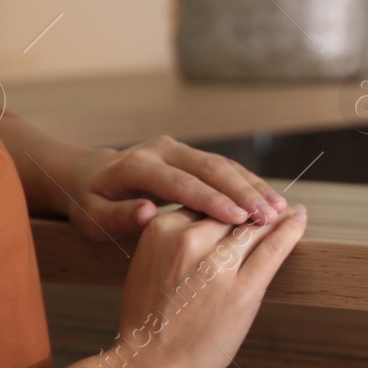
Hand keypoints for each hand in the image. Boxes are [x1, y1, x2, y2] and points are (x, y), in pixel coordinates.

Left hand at [59, 135, 289, 240]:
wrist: (89, 176)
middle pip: (210, 168)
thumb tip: (146, 213)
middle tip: (271, 214)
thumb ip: (118, 218)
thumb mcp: (92, 218)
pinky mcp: (191, 156)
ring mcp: (179, 149)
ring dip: (252, 186)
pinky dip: (247, 183)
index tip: (239, 218)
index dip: (212, 200)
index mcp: (138, 166)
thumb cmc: (91, 203)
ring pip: (222, 165)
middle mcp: (163, 150)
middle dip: (244, 191)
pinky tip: (267, 200)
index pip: (181, 183)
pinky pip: (223, 167)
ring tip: (278, 208)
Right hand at [103, 204, 307, 367]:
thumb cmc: (149, 320)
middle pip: (232, 210)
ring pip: (255, 225)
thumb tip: (211, 218)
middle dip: (252, 208)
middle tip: (272, 204)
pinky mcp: (243, 288)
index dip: (228, 203)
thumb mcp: (148, 264)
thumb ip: (174, 238)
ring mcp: (218, 265)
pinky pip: (275, 247)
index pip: (206, 201)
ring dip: (276, 215)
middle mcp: (189, 241)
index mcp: (162, 231)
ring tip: (288, 210)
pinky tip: (300, 217)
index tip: (242, 204)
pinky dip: (292, 229)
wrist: (149, 367)